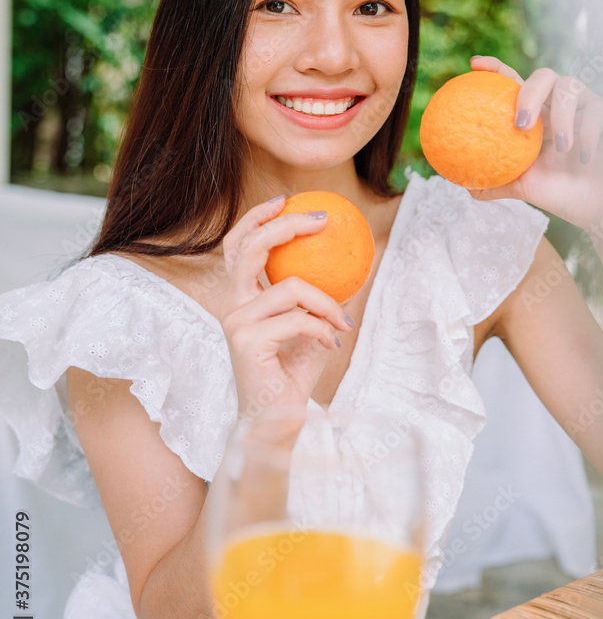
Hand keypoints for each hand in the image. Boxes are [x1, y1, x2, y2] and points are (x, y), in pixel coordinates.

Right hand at [220, 197, 353, 413]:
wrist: (278, 419)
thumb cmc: (293, 374)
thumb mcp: (314, 327)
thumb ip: (322, 298)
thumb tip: (353, 265)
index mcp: (241, 297)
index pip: (238, 246)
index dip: (256, 218)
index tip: (284, 200)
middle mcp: (232, 305)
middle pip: (249, 249)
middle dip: (286, 226)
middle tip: (320, 220)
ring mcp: (236, 322)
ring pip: (290, 288)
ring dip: (326, 302)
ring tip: (342, 321)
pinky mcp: (246, 341)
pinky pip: (299, 320)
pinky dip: (323, 329)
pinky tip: (333, 341)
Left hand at [467, 56, 602, 231]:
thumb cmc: (569, 196)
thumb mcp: (529, 189)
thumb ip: (499, 182)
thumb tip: (466, 186)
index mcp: (539, 117)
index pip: (516, 85)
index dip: (497, 71)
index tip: (475, 65)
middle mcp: (562, 106)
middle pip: (543, 77)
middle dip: (529, 92)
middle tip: (521, 124)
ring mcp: (589, 106)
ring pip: (570, 87)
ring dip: (561, 117)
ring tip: (561, 147)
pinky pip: (600, 107)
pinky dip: (590, 132)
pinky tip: (585, 157)